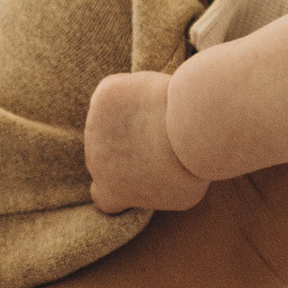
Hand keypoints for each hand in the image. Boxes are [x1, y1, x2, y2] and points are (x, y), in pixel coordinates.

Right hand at [86, 69, 206, 212]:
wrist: (190, 128)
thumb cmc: (192, 167)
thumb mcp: (179, 195)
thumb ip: (156, 190)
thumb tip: (154, 176)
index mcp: (110, 190)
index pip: (102, 194)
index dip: (119, 184)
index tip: (138, 174)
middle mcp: (95, 160)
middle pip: (108, 154)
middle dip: (129, 147)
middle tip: (164, 139)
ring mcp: (96, 124)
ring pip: (113, 121)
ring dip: (133, 118)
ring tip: (166, 117)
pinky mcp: (105, 94)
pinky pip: (120, 92)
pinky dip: (136, 93)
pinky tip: (158, 96)